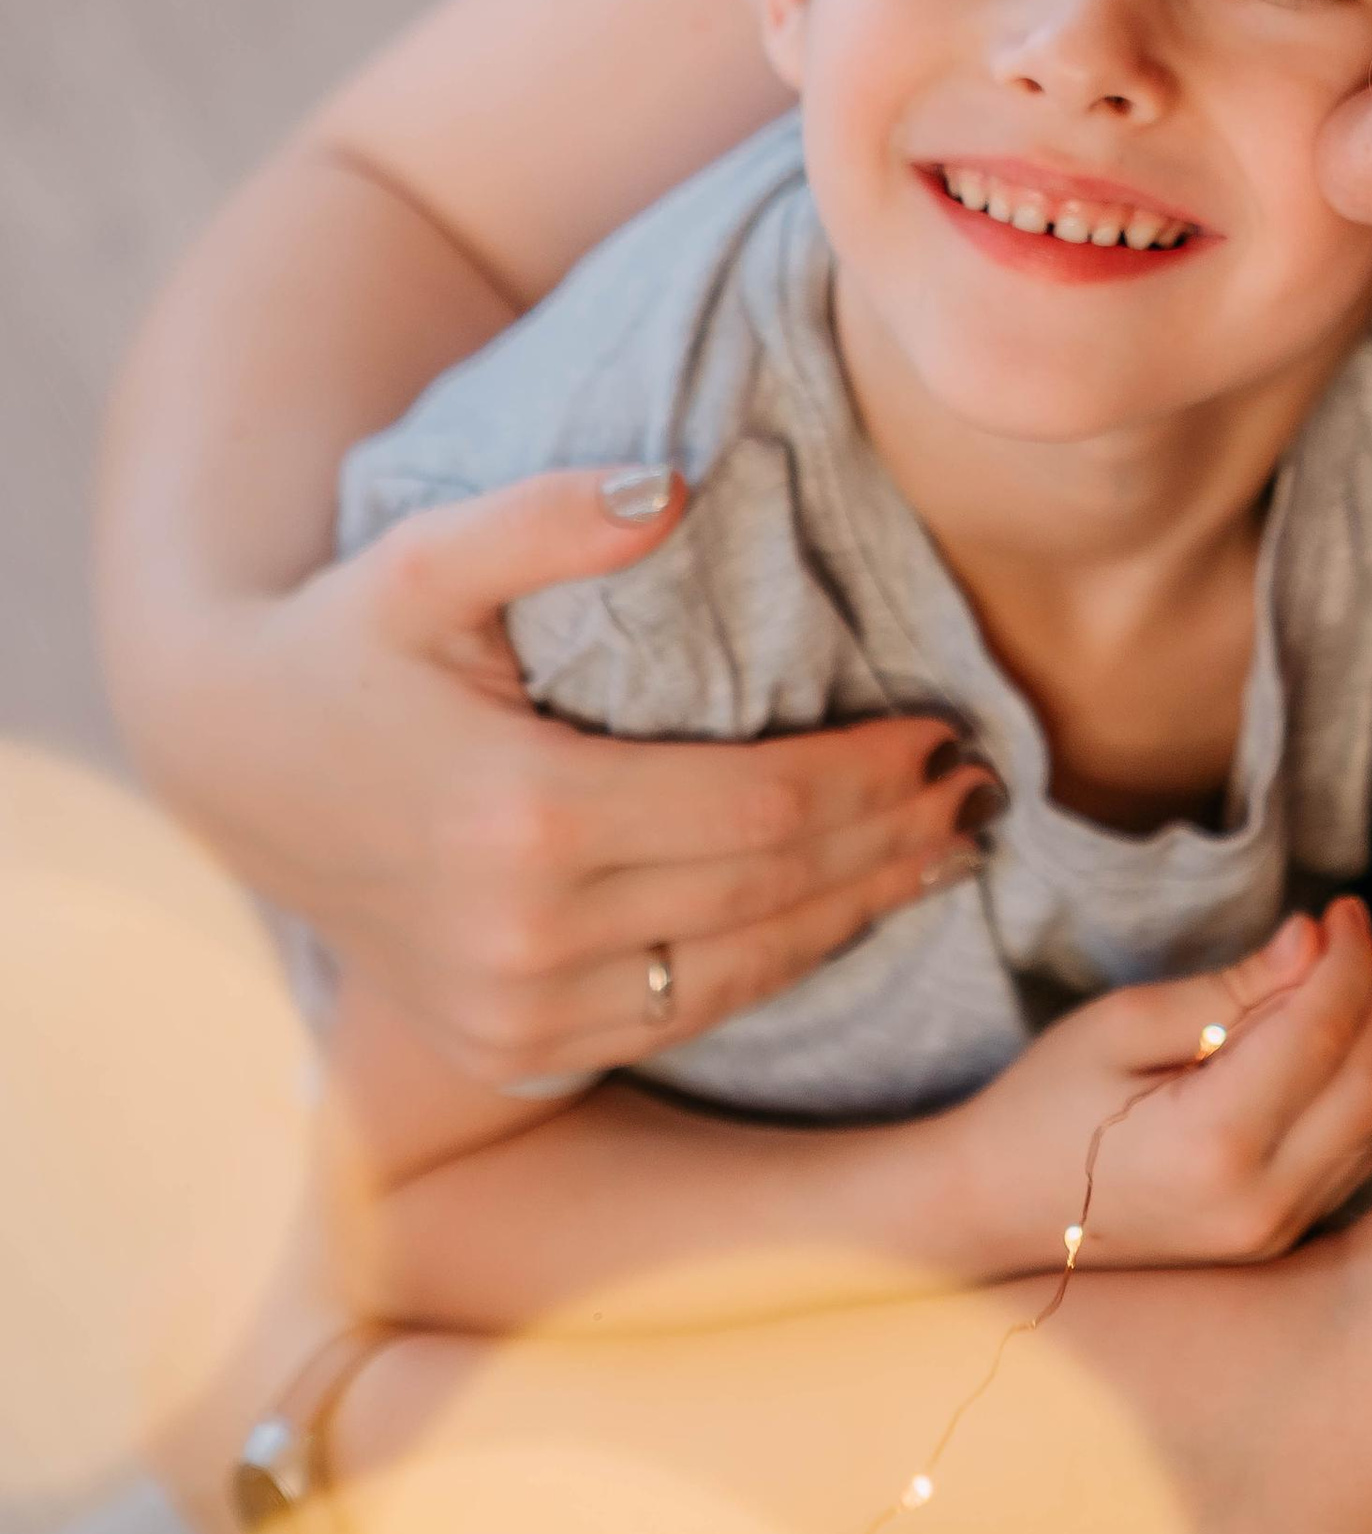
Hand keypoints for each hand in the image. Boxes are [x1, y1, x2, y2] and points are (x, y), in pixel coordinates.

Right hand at [188, 469, 992, 1086]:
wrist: (229, 763)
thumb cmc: (346, 640)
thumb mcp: (428, 555)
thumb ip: (552, 517)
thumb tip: (679, 486)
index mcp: (527, 816)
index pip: (761, 805)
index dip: (870, 772)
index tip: (945, 726)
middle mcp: (527, 936)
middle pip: (770, 892)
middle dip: (891, 839)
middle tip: (980, 788)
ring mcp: (517, 1010)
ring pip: (739, 972)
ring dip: (858, 912)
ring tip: (946, 852)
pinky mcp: (511, 1046)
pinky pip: (680, 1018)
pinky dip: (776, 967)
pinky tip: (843, 916)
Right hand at [949, 897, 1371, 1272]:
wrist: (997, 1210)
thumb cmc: (1047, 1104)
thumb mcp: (1123, 1024)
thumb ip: (1229, 989)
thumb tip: (1311, 942)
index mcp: (1215, 1141)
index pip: (1322, 1030)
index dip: (1348, 958)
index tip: (1344, 908)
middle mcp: (1258, 1203)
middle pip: (1366, 1084)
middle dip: (1370, 998)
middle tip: (1343, 937)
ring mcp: (1268, 1237)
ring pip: (1369, 1129)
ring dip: (1368, 1047)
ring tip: (1332, 983)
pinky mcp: (1270, 1246)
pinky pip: (1346, 1164)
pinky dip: (1350, 1097)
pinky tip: (1318, 1050)